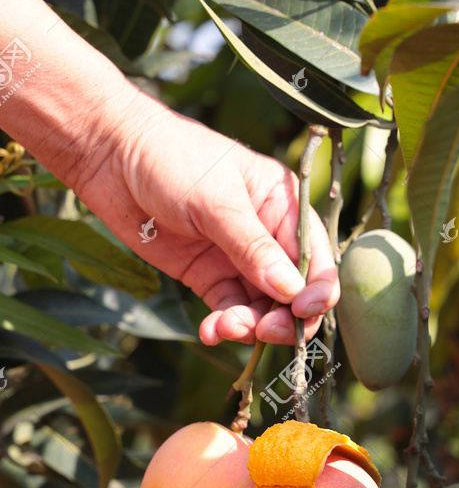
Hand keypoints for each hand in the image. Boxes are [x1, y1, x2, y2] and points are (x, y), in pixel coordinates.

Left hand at [73, 96, 339, 345]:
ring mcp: (238, 259)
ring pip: (262, 308)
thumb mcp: (218, 202)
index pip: (318, 259)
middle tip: (263, 330)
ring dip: (249, 326)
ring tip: (223, 328)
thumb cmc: (172, 159)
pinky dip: (223, 326)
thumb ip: (254, 248)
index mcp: (285, 207)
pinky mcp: (208, 276)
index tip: (300, 311)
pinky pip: (229, 309)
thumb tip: (291, 292)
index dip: (317, 291)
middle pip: (295, 292)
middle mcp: (268, 236)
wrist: (111, 156)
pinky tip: (209, 331)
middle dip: (284, 318)